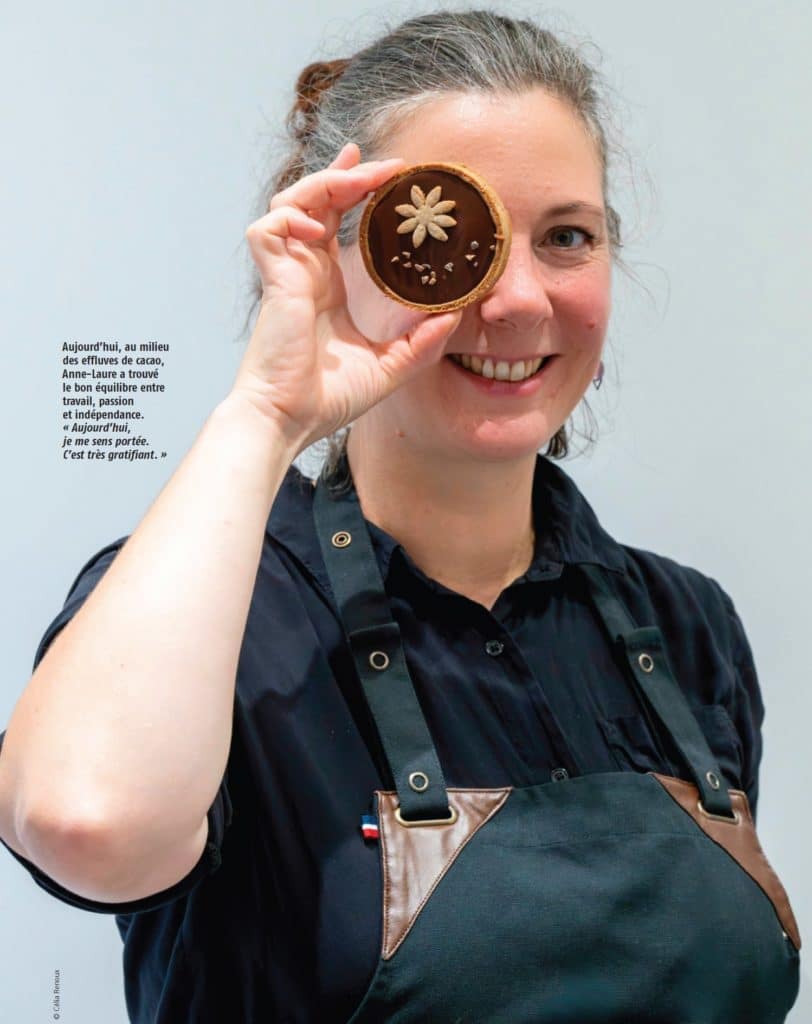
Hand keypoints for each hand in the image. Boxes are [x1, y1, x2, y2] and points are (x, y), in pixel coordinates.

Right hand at [232, 142, 462, 453]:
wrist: (290, 420)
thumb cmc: (326, 399)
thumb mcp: (387, 368)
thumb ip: (419, 344)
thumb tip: (454, 318)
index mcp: (326, 286)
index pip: (334, 220)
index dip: (351, 189)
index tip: (382, 171)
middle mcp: (304, 272)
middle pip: (315, 201)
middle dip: (346, 174)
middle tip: (388, 165)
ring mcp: (286, 275)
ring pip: (289, 204)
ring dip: (323, 182)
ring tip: (359, 179)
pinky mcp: (273, 282)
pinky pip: (267, 230)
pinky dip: (289, 217)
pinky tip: (316, 227)